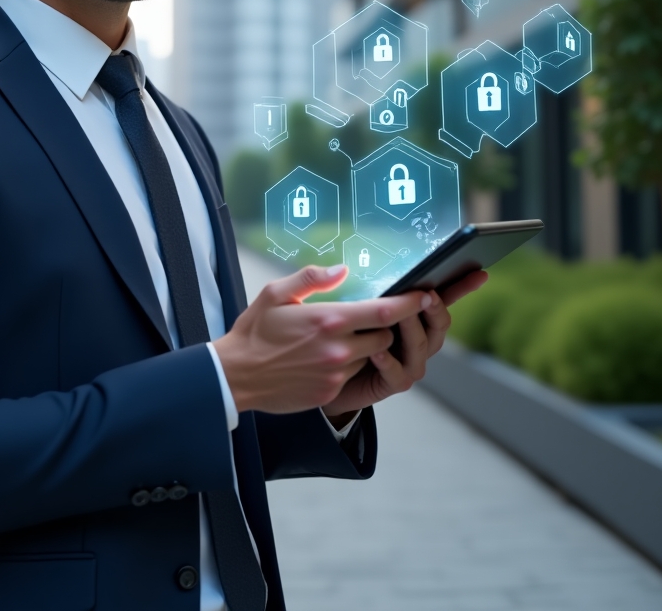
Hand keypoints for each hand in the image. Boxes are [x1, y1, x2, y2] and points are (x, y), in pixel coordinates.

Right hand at [212, 264, 431, 414]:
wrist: (236, 375)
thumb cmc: (254, 332)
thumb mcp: (275, 293)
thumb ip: (311, 278)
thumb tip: (342, 269)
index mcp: (328, 320)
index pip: (383, 312)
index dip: (409, 304)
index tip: (425, 296)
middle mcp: (338, 348)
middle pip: (384, 336)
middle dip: (382, 327)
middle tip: (363, 318)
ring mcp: (336, 373)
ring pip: (370, 356)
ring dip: (365, 347)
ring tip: (338, 339)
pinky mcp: (330, 391)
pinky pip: (352, 375)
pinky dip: (347, 365)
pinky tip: (322, 358)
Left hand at [321, 268, 488, 418]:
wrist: (332, 375)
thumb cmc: (346, 334)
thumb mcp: (354, 305)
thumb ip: (360, 288)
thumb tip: (345, 266)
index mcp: (415, 316)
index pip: (443, 297)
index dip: (461, 286)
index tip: (479, 272)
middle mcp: (419, 339)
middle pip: (439, 323)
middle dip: (435, 308)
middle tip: (428, 294)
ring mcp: (410, 362)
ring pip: (420, 344)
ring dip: (411, 328)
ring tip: (398, 316)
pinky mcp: (395, 382)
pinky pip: (397, 372)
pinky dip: (388, 361)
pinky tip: (376, 351)